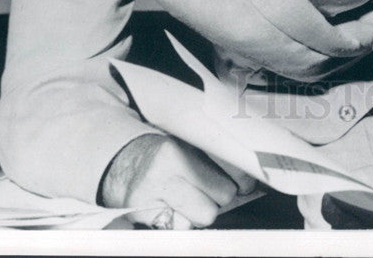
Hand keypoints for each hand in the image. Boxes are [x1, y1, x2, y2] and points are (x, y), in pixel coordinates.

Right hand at [100, 133, 255, 228]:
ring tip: (188, 200)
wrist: (124, 166)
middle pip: (222, 196)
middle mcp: (168, 165)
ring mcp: (153, 189)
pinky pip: (180, 229)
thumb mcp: (190, 147)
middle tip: (208, 191)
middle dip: (220, 198)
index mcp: (184, 144)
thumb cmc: (166, 158)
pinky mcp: (142, 211)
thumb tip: (248, 184)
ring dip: (200, 213)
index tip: (247, 185)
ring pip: (203, 216)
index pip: (229, 166)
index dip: (243, 179)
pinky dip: (180, 223)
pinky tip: (172, 209)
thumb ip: (215, 161)